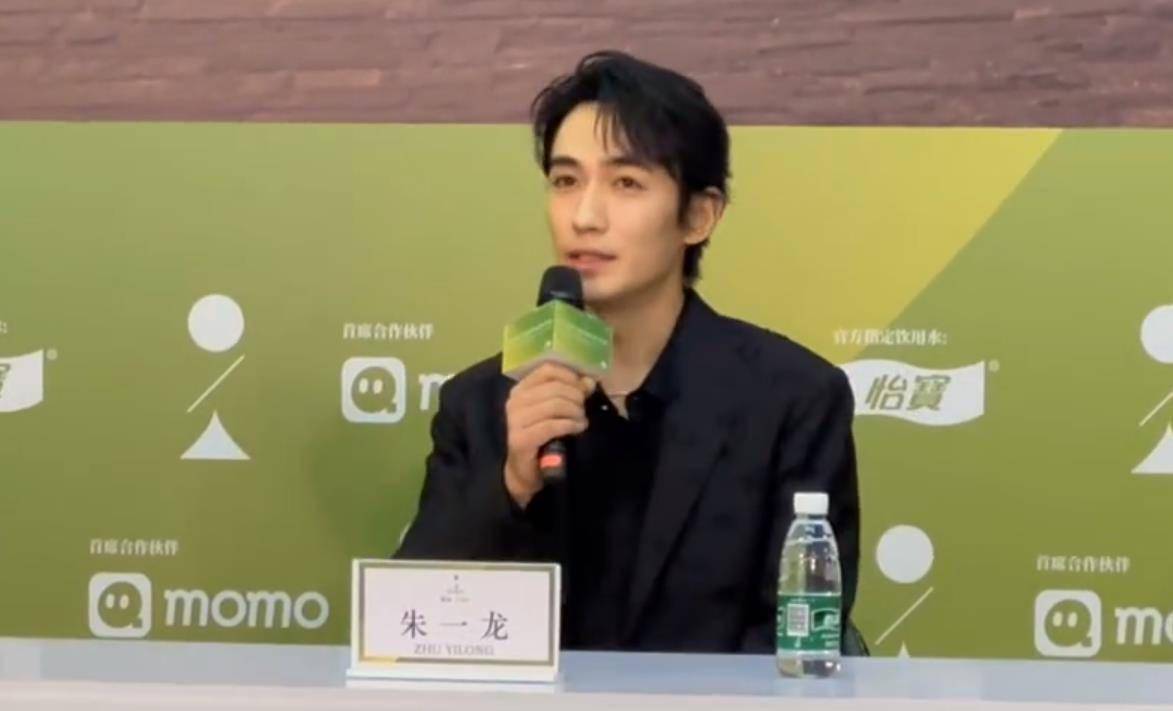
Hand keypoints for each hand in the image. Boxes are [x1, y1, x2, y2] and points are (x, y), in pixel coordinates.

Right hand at [503, 363, 593, 507]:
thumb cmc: (542, 437)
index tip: (584, 388)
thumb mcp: (556, 411)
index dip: (570, 376)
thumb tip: (589, 382)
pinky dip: (570, 425)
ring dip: (575, 411)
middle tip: (583, 408)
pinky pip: (552, 425)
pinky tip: (578, 428)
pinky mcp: (521, 439)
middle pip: (554, 387)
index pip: (547, 370)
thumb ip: (570, 393)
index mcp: (521, 389)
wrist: (525, 470)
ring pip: (555, 404)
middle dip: (576, 396)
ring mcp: (515, 420)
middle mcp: (515, 401)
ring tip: (581, 420)